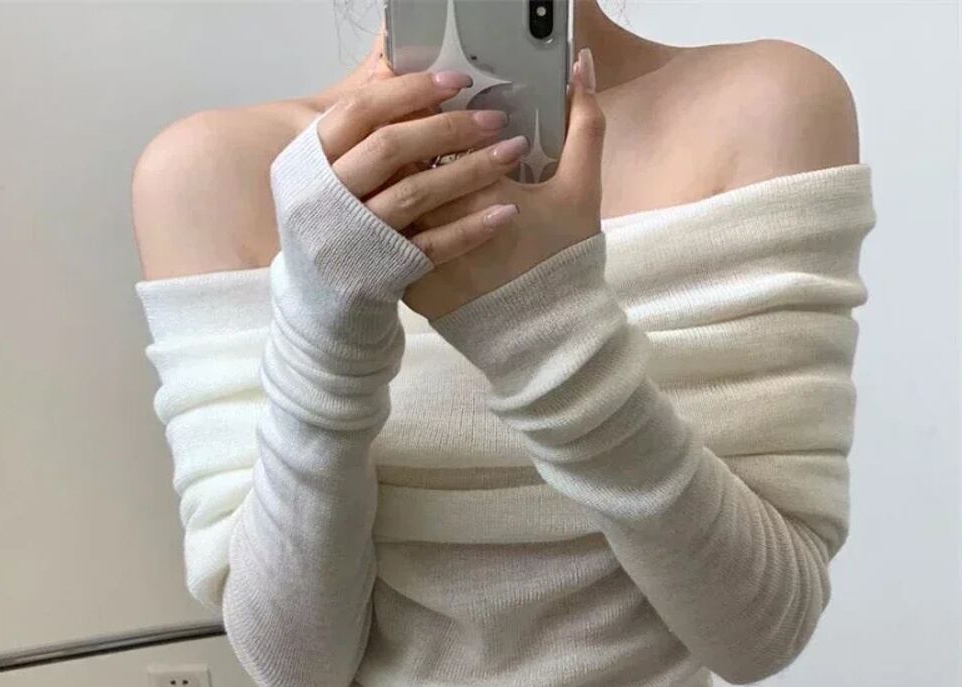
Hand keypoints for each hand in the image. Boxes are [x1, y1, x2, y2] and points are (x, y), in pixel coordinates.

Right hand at [303, 36, 539, 269]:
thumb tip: (400, 72)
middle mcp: (330, 197)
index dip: (408, 90)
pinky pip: (434, 245)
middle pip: (391, 148)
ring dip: (469, 170)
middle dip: (448, 127)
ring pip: (416, 194)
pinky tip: (506, 210)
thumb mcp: (321, 172)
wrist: (316, 299)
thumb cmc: (326, 222)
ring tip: (511, 152)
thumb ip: (356, 129)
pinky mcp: (385, 269)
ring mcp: (358, 236)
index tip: (456, 82)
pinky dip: (472, 228)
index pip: (360, 111)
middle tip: (494, 118)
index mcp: (310, 162)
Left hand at [403, 51, 605, 321]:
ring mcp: (416, 256)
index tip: (442, 106)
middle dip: (407, 144)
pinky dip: (386, 224)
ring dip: (392, 184)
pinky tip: (399, 215)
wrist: (545, 337)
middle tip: (421, 137)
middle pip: (401, 163)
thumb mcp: (582, 190)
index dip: (432, 113)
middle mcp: (435, 221)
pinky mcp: (406, 286)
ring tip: (410, 175)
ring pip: (384, 203)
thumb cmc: (562, 262)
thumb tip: (581, 66)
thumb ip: (585, 123)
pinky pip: (384, 243)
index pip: (433, 132)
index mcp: (474, 189)